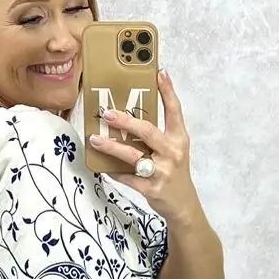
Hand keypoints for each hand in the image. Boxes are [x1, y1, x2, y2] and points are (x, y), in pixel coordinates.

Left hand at [88, 70, 201, 226]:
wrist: (183, 205)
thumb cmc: (173, 172)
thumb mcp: (173, 150)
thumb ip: (157, 134)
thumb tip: (129, 117)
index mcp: (179, 139)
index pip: (175, 110)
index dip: (168, 91)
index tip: (159, 73)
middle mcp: (173, 152)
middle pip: (147, 131)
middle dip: (125, 121)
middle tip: (106, 113)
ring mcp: (163, 171)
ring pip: (133, 155)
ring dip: (112, 146)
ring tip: (95, 140)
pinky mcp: (152, 188)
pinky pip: (128, 177)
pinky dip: (114, 171)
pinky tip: (102, 166)